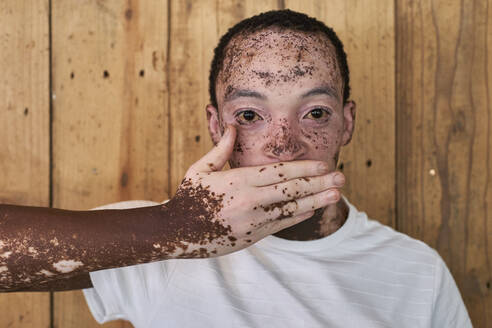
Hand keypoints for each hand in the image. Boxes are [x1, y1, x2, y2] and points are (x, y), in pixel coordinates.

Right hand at [163, 125, 343, 257]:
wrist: (177, 232)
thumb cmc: (189, 197)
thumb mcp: (201, 169)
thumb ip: (221, 148)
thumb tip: (233, 125)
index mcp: (239, 180)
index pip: (280, 172)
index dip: (305, 168)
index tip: (323, 164)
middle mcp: (250, 200)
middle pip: (292, 189)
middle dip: (319, 182)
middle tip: (341, 177)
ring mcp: (254, 220)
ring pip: (292, 208)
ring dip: (316, 200)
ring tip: (336, 193)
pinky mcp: (253, 235)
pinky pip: (281, 223)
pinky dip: (298, 215)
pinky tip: (313, 208)